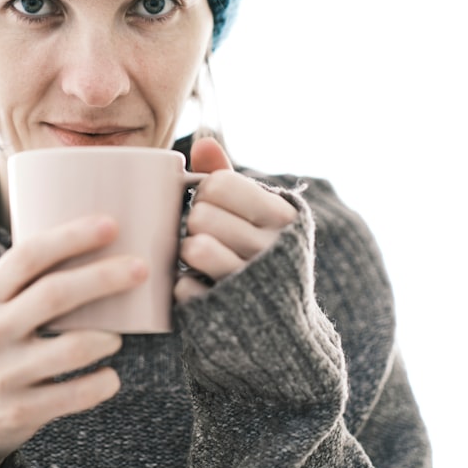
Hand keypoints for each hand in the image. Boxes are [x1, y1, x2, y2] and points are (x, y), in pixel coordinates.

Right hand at [0, 215, 144, 467]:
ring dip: (107, 338)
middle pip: (56, 294)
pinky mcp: (20, 411)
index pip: (29, 255)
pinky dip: (102, 384)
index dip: (72, 237)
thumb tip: (92, 243)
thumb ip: (23, 281)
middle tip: (141, 268)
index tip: (111, 225)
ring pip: (73, 347)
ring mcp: (4, 373)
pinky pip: (75, 395)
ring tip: (117, 336)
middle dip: (105, 277)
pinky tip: (110, 377)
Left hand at [174, 137, 297, 303]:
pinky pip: (184, 287)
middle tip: (206, 234)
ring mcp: (251, 283)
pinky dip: (185, 286)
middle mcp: (273, 249)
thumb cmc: (258, 252)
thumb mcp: (254, 214)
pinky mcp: (227, 313)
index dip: (206, 191)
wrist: (280, 325)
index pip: (220, 183)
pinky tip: (200, 286)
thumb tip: (203, 143)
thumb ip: (228, 177)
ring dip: (188, 252)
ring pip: (194, 249)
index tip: (212, 204)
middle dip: (194, 223)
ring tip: (201, 259)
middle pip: (200, 216)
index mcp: (283, 217)